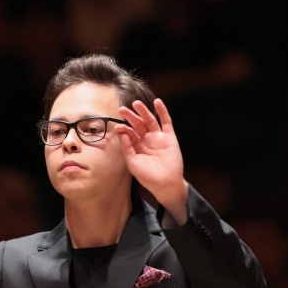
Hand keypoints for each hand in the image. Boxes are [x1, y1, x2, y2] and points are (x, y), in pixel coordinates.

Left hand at [116, 98, 187, 224]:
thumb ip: (127, 148)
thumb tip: (121, 132)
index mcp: (137, 146)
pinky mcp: (169, 137)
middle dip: (130, 117)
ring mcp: (158, 137)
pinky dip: (162, 111)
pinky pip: (166, 122)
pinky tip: (157, 102)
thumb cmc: (147, 176)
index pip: (129, 133)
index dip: (124, 129)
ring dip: (143, 111)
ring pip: (150, 120)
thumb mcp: (133, 163)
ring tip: (136, 103)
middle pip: (138, 124)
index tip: (118, 126)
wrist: (165, 184)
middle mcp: (147, 140)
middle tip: (122, 109)